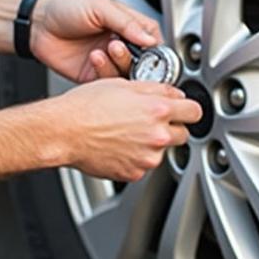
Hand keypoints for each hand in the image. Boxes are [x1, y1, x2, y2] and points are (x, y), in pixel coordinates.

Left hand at [30, 0, 162, 82]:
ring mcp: (107, 63)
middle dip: (134, 58)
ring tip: (106, 49)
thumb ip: (127, 23)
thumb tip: (150, 39)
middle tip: (119, 47)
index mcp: (127, 27)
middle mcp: (119, 46)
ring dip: (118, 63)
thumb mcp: (100, 7)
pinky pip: (107, 82)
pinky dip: (104, 71)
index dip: (154, 49)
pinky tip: (94, 57)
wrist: (38, 25)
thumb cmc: (66, 10)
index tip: (150, 51)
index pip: (153, 41)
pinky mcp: (93, 77)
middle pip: (142, 62)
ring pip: (126, 74)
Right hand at [52, 77, 202, 181]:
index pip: (194, 112)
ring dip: (150, 143)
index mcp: (158, 110)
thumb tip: (172, 93)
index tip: (183, 110)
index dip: (187, 109)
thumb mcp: (124, 84)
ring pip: (161, 151)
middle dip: (170, 127)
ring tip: (125, 132)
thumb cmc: (86, 106)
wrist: (64, 131)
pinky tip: (118, 145)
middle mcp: (156, 136)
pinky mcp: (133, 173)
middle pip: (182, 135)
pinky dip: (134, 157)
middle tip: (149, 120)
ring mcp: (146, 158)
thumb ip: (156, 89)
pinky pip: (142, 165)